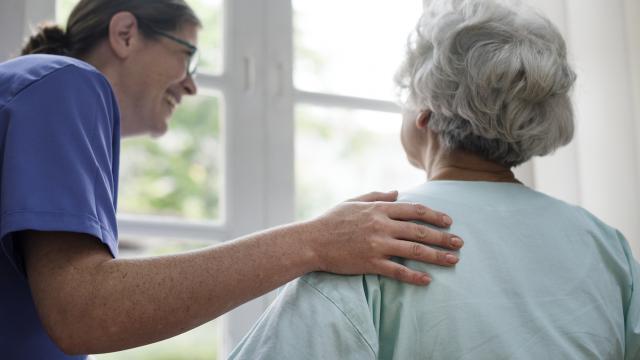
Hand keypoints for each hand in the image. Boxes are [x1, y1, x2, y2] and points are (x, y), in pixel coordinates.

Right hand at [307, 190, 462, 284]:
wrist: (311, 241)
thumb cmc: (331, 220)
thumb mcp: (353, 201)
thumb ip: (377, 196)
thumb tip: (397, 192)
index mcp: (379, 209)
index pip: (414, 210)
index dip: (434, 215)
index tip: (448, 221)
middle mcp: (381, 225)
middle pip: (420, 230)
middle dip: (443, 237)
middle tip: (460, 243)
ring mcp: (377, 245)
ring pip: (414, 250)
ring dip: (437, 256)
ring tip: (453, 260)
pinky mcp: (370, 263)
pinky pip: (397, 270)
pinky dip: (414, 276)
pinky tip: (427, 280)